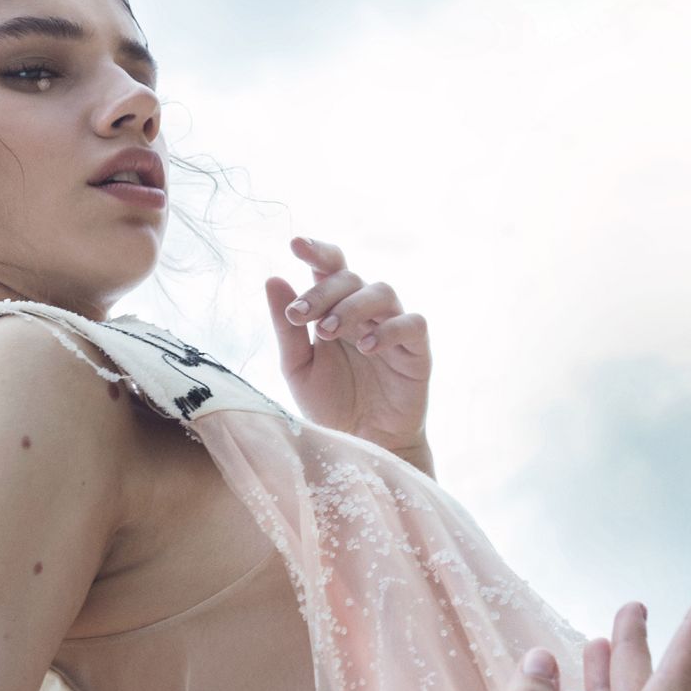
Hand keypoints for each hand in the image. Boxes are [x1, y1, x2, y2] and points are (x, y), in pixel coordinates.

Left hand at [264, 236, 431, 450]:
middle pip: (351, 277)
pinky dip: (389, 330)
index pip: (330, 267)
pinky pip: (412, 323)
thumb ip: (287, 328)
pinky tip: (366, 347)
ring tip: (328, 332)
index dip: (317, 250)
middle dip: (322, 292)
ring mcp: (393, 327)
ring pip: (382, 291)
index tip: (295, 244)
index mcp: (334, 309)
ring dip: (352, 307)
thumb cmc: (329, 404)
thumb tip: (273, 279)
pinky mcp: (416, 351)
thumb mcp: (298, 367)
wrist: (361, 446)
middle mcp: (365, 312)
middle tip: (300, 316)